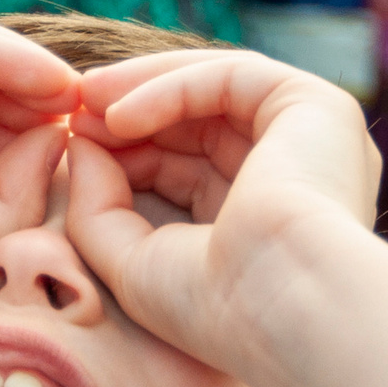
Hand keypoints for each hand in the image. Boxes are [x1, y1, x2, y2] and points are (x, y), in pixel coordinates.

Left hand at [61, 49, 378, 379]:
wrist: (286, 309)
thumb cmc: (216, 309)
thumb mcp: (134, 263)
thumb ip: (96, 207)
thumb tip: (76, 146)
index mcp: (263, 218)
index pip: (184, 168)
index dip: (125, 154)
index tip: (69, 147)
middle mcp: (293, 173)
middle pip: (196, 123)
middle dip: (128, 115)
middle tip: (70, 115)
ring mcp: (309, 137)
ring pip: (213, 89)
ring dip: (143, 91)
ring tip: (83, 103)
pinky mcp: (318, 106)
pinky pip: (231, 77)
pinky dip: (170, 88)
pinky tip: (119, 115)